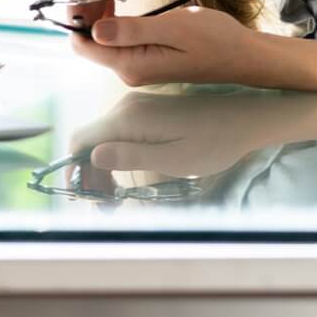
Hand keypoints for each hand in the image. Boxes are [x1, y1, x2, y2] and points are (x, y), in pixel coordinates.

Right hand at [67, 88, 290, 179]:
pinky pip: (117, 134)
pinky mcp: (146, 111)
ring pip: (102, 139)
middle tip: (104, 208)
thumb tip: (94, 157)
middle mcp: (126, 108)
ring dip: (101, 169)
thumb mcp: (174, 159)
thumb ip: (131, 156)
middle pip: (89, 141)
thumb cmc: (214, 143)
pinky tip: (126, 178)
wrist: (243, 119)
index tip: (83, 198)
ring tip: (114, 199)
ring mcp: (136, 107)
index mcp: (129, 118)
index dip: (73, 170)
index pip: (81, 140)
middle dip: (88, 176)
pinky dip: (114, 157)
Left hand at [73, 1, 260, 87]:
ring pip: (103, 30)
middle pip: (90, 34)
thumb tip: (96, 32)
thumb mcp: (175, 28)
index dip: (77, 14)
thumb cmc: (216, 41)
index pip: (83, 43)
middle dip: (92, 0)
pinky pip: (118, 31)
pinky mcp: (144, 55)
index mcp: (132, 65)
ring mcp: (136, 63)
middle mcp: (129, 68)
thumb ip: (133, 31)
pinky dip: (116, 8)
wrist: (242, 55)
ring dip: (103, 0)